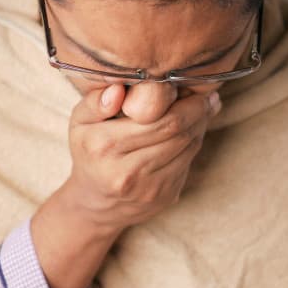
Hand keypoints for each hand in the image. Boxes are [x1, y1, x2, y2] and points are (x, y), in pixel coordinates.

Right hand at [63, 85, 221, 234]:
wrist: (96, 203)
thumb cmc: (90, 152)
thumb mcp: (80, 123)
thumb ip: (95, 102)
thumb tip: (119, 89)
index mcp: (104, 146)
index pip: (158, 120)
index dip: (183, 101)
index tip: (191, 85)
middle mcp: (127, 171)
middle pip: (178, 132)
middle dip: (198, 110)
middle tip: (207, 95)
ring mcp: (149, 188)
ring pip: (188, 147)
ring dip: (200, 125)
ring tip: (204, 108)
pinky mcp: (165, 196)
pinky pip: (189, 161)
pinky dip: (195, 142)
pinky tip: (193, 129)